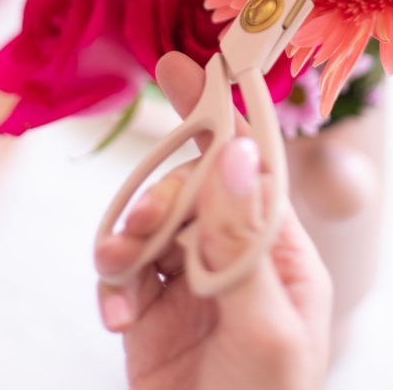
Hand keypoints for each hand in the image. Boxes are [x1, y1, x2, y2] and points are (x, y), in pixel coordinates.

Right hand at [95, 53, 331, 389]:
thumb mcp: (263, 326)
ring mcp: (191, 283)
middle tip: (142, 229)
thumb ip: (242, 239)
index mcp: (281, 255)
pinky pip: (124, 269)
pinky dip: (112, 281)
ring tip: (119, 274)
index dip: (221, 117)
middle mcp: (237, 258)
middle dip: (164, 197)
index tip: (187, 67)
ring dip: (129, 238)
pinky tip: (112, 313)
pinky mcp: (150, 312)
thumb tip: (239, 150)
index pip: (251, 169)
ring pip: (152, 223)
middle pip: (193, 190)